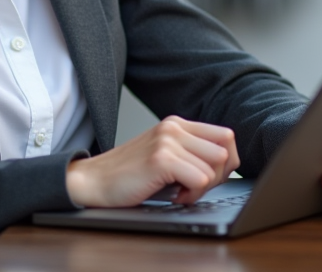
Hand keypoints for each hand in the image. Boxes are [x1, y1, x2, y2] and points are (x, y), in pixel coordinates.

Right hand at [66, 116, 239, 207]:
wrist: (93, 181)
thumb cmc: (130, 175)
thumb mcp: (165, 156)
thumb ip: (191, 153)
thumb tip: (228, 165)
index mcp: (177, 124)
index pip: (226, 137)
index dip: (224, 163)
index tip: (207, 178)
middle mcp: (174, 127)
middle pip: (225, 152)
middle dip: (217, 178)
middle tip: (192, 188)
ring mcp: (167, 141)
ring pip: (215, 168)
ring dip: (202, 189)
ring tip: (179, 192)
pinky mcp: (161, 159)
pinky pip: (200, 179)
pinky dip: (191, 195)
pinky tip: (173, 196)